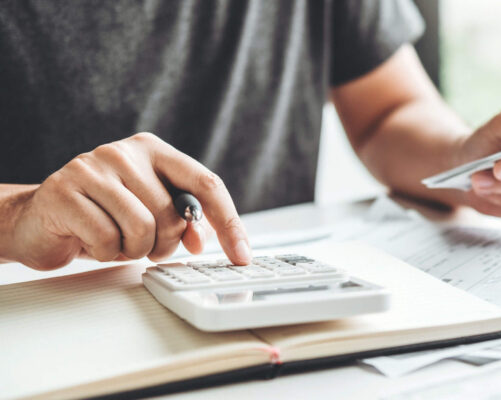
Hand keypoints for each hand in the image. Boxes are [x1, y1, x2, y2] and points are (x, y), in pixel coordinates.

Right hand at [6, 132, 250, 269]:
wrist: (38, 218)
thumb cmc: (102, 215)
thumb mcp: (149, 213)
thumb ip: (181, 220)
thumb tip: (200, 238)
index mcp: (154, 151)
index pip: (206, 184)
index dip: (228, 223)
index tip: (242, 255)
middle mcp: (125, 152)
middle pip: (175, 215)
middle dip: (163, 243)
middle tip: (140, 244)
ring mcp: (92, 166)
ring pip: (143, 228)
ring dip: (133, 250)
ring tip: (114, 240)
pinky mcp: (65, 190)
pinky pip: (107, 239)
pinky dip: (105, 253)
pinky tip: (90, 240)